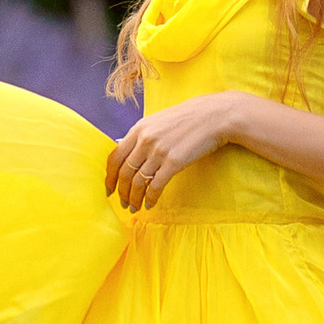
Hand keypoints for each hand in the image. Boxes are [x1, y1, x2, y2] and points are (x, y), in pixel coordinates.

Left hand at [105, 88, 247, 211]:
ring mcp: (159, 152)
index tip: (109, 188)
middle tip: (123, 202)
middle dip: (121, 191)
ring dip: (134, 198)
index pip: (114, 157)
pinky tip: (150, 204)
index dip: (109, 176)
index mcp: (138, 129)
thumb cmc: (189, 118)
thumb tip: (131, 156)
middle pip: (124, 172)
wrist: (214, 116)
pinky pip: (156, 186)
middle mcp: (145, 140)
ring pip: (138, 182)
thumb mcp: (159, 121)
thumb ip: (143, 136)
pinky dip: (151, 198)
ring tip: (134, 207)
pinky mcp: (174, 162)